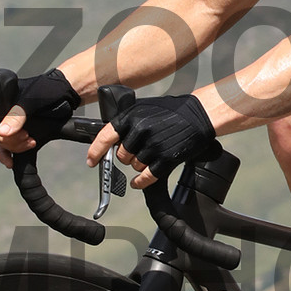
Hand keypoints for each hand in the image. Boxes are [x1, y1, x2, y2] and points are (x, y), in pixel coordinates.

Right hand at [0, 68, 78, 166]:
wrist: (65, 94)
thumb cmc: (47, 89)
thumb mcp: (32, 99)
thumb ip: (18, 114)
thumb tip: (2, 133)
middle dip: (6, 139)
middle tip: (25, 135)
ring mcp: (7, 124)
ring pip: (0, 143)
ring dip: (14, 146)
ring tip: (30, 140)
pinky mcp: (16, 134)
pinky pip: (6, 149)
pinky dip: (9, 156)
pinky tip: (12, 162)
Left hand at [88, 90, 215, 187]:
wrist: (199, 114)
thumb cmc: (172, 110)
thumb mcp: (143, 108)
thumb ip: (126, 123)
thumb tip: (110, 141)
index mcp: (131, 117)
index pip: (105, 137)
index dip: (96, 152)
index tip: (91, 161)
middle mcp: (140, 131)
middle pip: (121, 156)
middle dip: (127, 157)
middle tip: (138, 150)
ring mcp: (153, 146)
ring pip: (134, 167)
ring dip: (139, 165)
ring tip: (152, 153)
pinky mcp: (166, 158)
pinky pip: (146, 177)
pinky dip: (142, 181)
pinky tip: (140, 181)